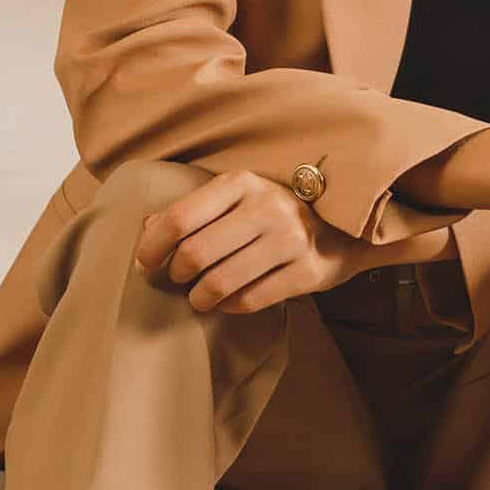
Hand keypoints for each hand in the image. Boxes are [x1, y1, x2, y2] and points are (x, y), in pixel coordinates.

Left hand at [132, 167, 377, 312]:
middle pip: (195, 255)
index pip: (179, 218)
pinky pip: (249, 301)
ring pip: (219, 283)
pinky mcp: (306, 272)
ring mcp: (290, 240)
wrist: (344, 230)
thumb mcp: (237, 198)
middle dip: (176, 275)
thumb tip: (145, 231)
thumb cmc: (275, 214)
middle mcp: (267, 207)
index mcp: (242, 183)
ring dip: (199, 298)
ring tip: (199, 297)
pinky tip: (227, 302)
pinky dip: (229, 306)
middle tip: (177, 280)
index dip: (152, 247)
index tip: (145, 263)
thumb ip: (192, 210)